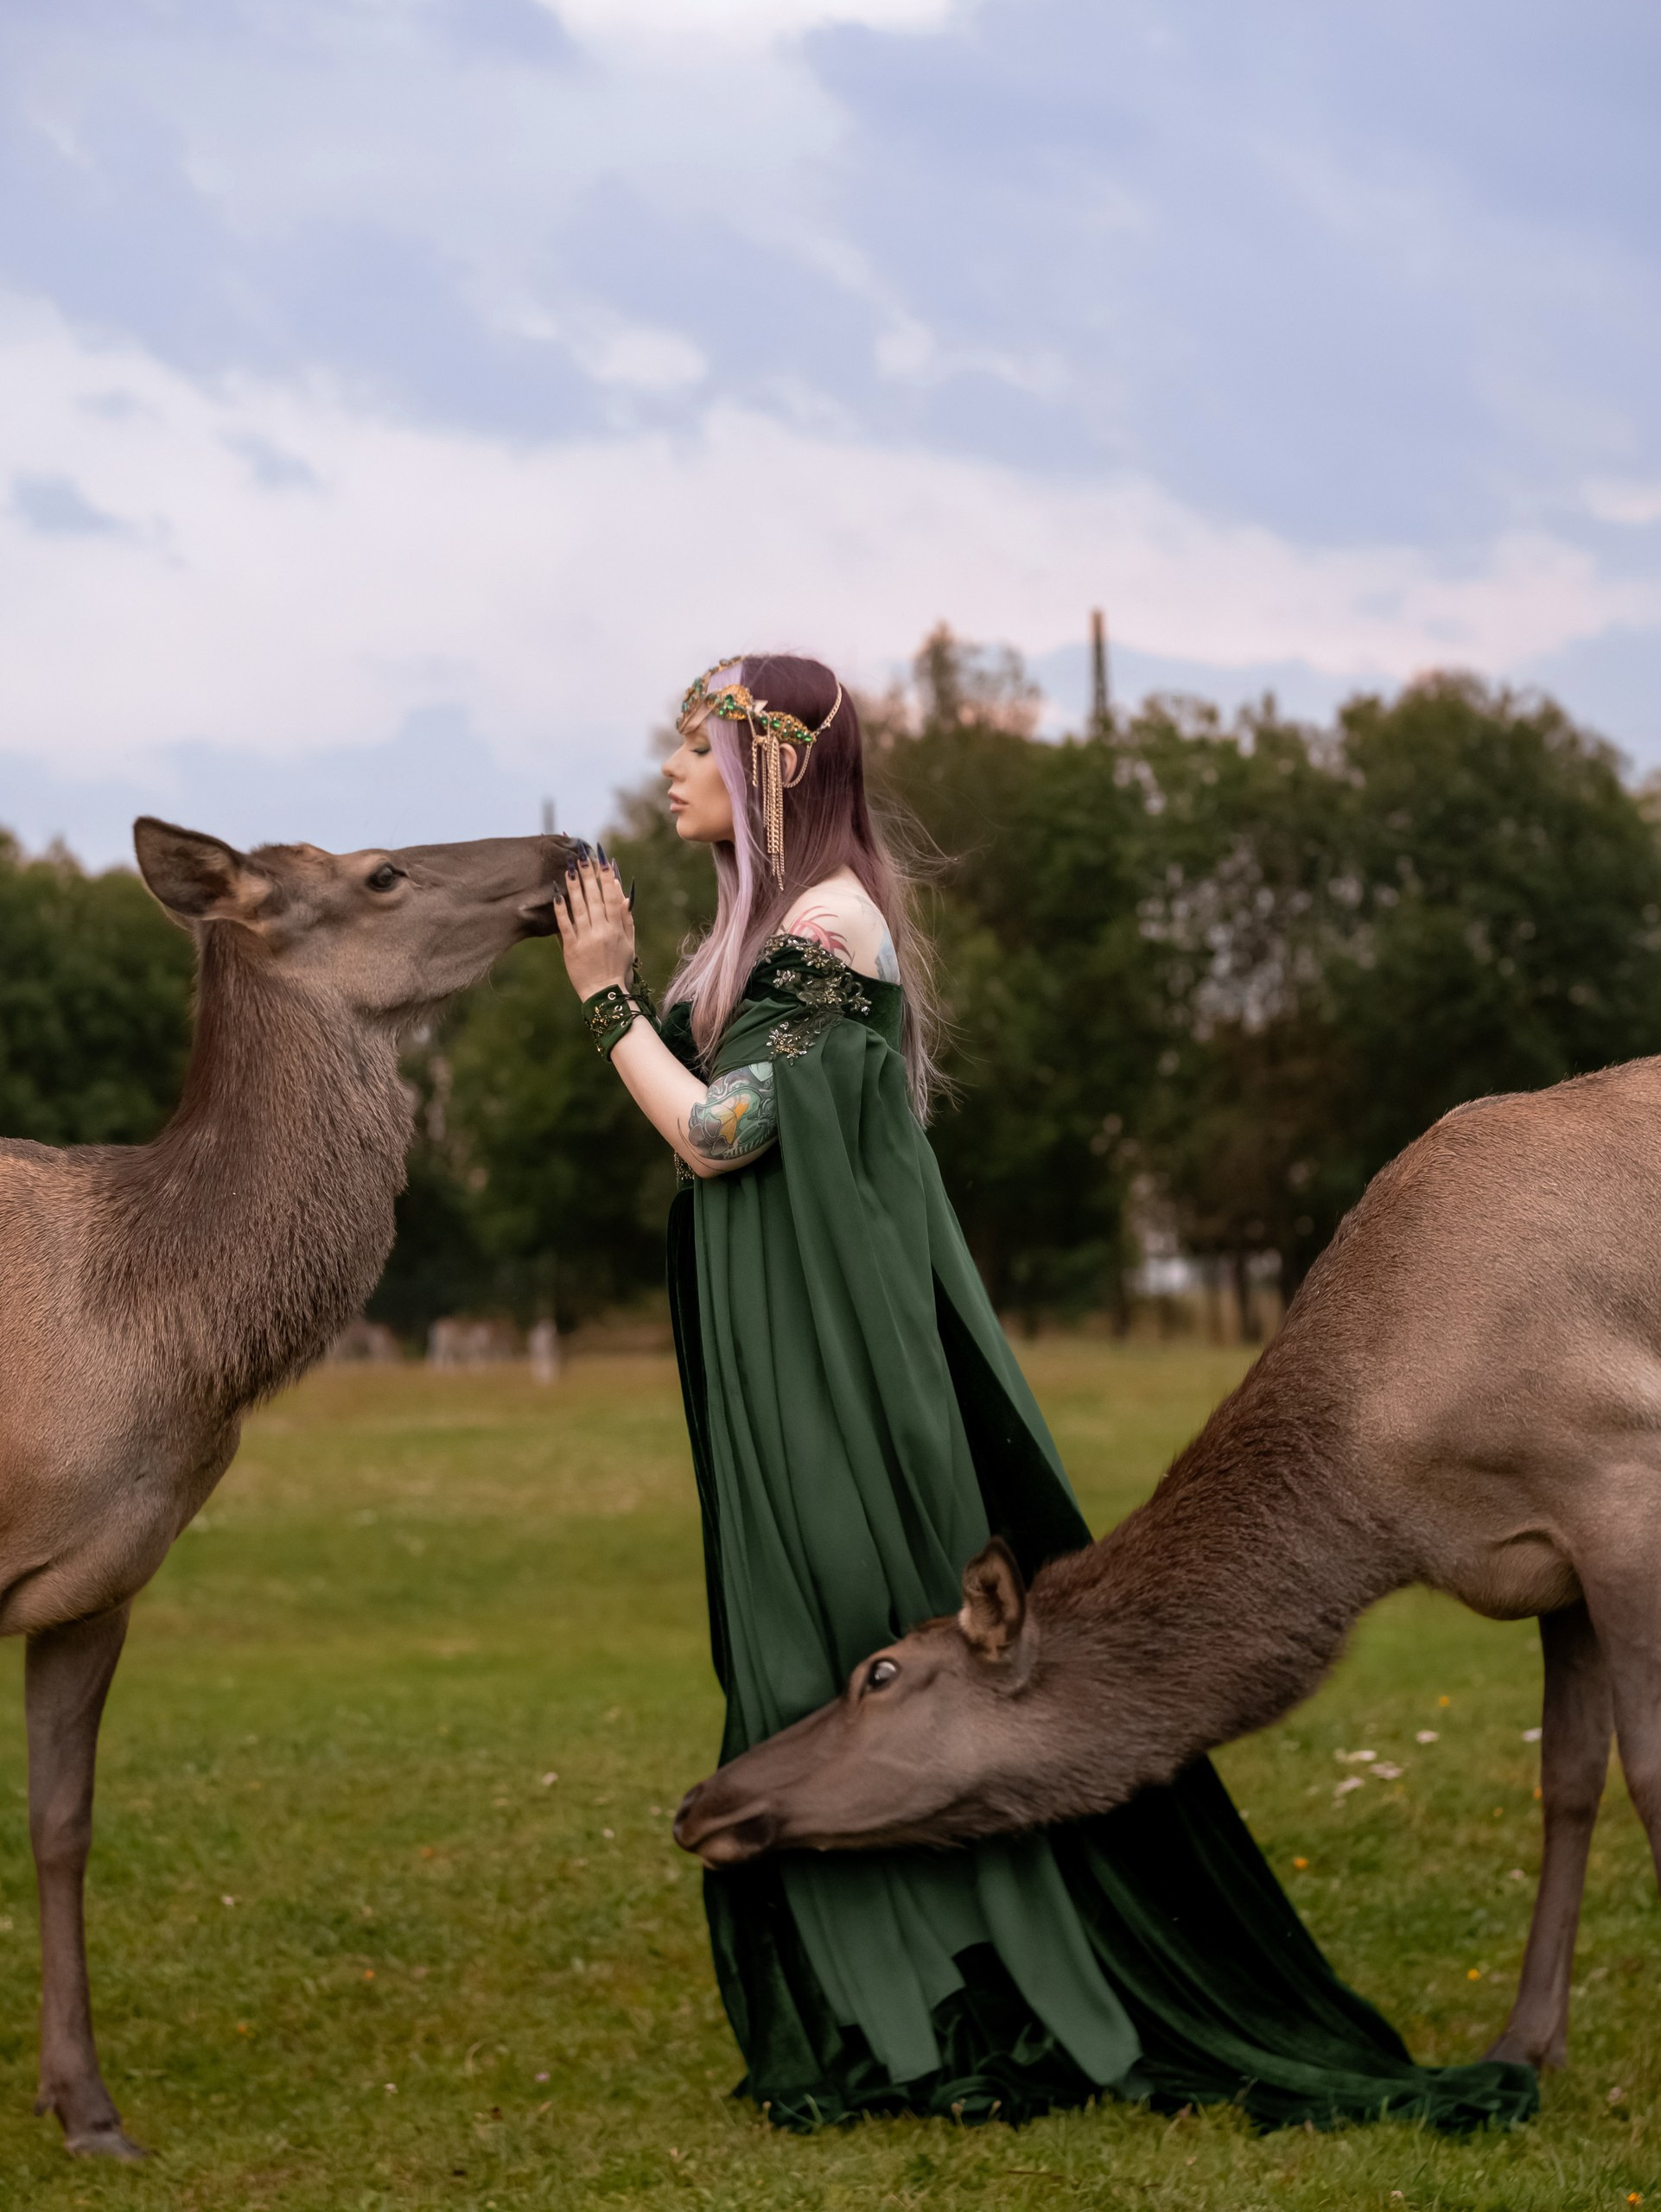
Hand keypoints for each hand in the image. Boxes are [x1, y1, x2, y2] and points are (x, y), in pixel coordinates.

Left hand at [557, 852, 636, 999]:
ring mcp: (586, 940)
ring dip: (574, 886)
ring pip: (579, 908)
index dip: (608, 878)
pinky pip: (565, 925)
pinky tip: (557, 893)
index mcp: (617, 930)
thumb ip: (627, 920)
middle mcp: (602, 932)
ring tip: (569, 868)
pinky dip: (560, 909)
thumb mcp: (629, 945)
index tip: (603, 861)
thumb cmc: (619, 969)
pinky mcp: (571, 949)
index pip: (613, 898)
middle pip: (595, 898)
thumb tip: (624, 896)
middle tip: (583, 856)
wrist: (605, 995)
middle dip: (589, 875)